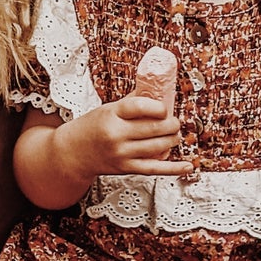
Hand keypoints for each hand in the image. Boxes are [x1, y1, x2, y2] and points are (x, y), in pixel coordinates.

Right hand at [57, 94, 192, 181]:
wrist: (72, 153)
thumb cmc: (91, 128)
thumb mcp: (107, 109)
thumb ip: (131, 102)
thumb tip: (156, 91)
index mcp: (111, 114)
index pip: (139, 106)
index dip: (158, 107)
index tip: (164, 108)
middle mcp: (116, 134)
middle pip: (153, 128)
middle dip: (171, 124)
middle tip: (174, 122)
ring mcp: (122, 153)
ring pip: (158, 147)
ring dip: (173, 139)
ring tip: (175, 135)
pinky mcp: (126, 168)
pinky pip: (155, 168)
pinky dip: (174, 168)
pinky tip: (188, 165)